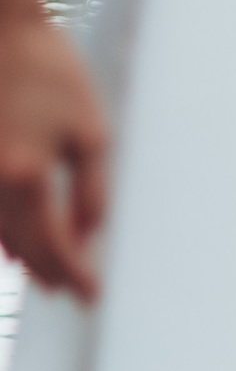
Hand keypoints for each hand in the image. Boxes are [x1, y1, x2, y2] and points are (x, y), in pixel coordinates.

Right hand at [0, 10, 106, 300]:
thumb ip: (91, 193)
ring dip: (19, 254)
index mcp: (27, 176)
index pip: (55, 247)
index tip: (91, 297)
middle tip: (66, 291)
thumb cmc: (52, 73)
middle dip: (47, 271)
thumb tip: (86, 239)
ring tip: (41, 272)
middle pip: (20, 245)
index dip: (74, 275)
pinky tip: (9, 238)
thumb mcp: (91, 135)